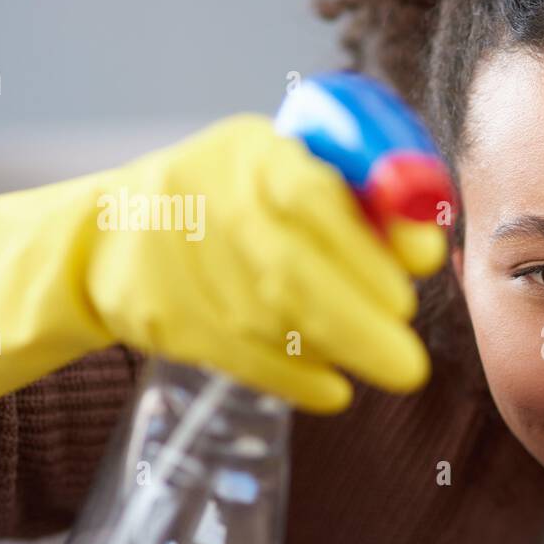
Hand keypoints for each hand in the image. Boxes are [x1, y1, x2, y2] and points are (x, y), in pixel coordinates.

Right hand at [0, 115, 439, 418]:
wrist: (115, 233)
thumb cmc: (244, 205)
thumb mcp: (297, 180)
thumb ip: (366, 210)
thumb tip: (427, 252)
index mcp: (254, 153)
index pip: (310, 193)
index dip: (365, 244)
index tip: (416, 281)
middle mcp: (207, 196)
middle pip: (287, 269)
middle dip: (359, 323)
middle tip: (411, 364)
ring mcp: (175, 257)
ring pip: (264, 319)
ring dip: (335, 349)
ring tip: (386, 363)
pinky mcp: (159, 312)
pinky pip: (235, 355)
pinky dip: (292, 379)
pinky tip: (334, 390)